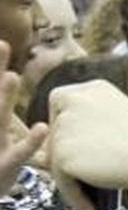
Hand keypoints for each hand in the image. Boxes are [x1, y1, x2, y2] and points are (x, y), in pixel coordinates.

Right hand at [0, 41, 47, 195]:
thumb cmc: (0, 159)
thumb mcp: (5, 132)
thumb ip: (12, 111)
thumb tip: (19, 90)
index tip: (1, 41)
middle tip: (1, 44)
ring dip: (3, 97)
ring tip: (11, 76)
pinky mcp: (3, 167)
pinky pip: (18, 154)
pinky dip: (29, 142)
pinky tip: (41, 128)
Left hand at [49, 79, 127, 193]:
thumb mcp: (115, 118)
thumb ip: (86, 126)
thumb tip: (50, 153)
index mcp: (89, 89)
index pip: (61, 112)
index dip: (70, 134)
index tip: (87, 151)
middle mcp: (72, 103)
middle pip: (57, 139)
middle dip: (69, 160)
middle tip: (89, 178)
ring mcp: (64, 127)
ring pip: (57, 161)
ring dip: (71, 181)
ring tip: (91, 197)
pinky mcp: (63, 154)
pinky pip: (61, 181)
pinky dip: (74, 196)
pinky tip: (90, 206)